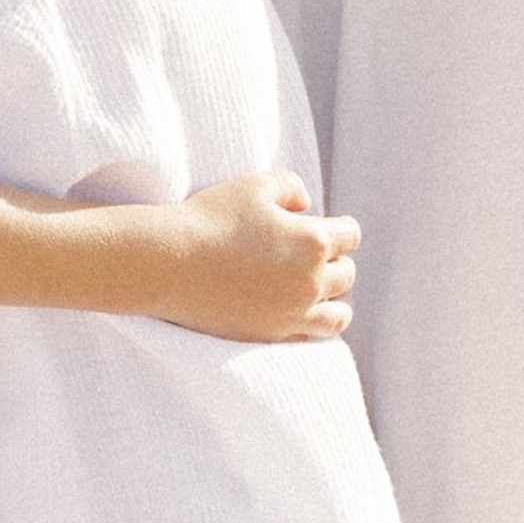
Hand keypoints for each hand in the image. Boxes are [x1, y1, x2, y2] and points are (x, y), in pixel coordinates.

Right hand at [160, 173, 358, 342]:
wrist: (173, 262)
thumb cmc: (213, 217)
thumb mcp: (255, 184)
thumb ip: (291, 187)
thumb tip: (306, 205)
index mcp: (312, 242)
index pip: (350, 235)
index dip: (341, 225)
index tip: (329, 222)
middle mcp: (311, 282)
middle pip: (346, 274)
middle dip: (337, 259)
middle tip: (316, 251)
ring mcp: (293, 314)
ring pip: (339, 314)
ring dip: (335, 298)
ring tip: (319, 287)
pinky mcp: (272, 335)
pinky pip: (312, 338)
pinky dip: (315, 324)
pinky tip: (302, 312)